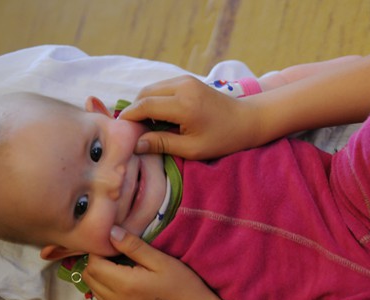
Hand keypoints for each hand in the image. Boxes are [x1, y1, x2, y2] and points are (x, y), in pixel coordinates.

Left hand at [83, 226, 210, 299]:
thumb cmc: (182, 283)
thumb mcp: (161, 260)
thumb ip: (134, 246)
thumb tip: (110, 232)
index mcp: (125, 285)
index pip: (94, 264)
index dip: (99, 251)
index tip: (115, 245)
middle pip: (89, 277)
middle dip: (97, 263)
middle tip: (117, 255)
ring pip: (94, 290)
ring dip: (101, 277)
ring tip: (122, 268)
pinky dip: (107, 290)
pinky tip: (126, 284)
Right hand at [118, 75, 262, 159]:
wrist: (247, 120)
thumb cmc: (223, 139)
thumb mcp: (192, 148)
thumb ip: (162, 144)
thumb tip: (135, 144)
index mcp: (184, 104)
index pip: (144, 106)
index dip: (129, 119)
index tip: (122, 133)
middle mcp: (182, 86)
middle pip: (144, 94)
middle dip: (135, 112)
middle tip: (135, 132)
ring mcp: (185, 79)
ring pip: (151, 89)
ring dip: (145, 106)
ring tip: (150, 127)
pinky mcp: (187, 79)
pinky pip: (161, 88)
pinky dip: (155, 100)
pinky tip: (161, 118)